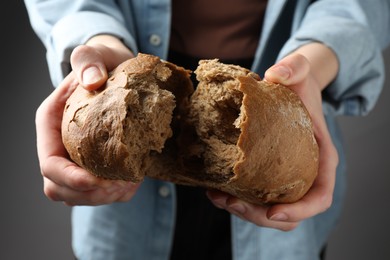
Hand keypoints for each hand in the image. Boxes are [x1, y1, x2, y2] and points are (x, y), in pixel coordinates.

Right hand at [36, 35, 138, 205]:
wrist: (116, 73)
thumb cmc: (104, 64)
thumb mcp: (96, 55)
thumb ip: (89, 60)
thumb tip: (91, 80)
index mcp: (51, 124)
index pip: (50, 164)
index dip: (70, 179)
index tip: (98, 181)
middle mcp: (58, 146)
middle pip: (59, 188)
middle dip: (88, 194)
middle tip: (119, 185)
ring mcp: (75, 159)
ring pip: (78, 196)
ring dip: (103, 197)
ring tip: (129, 184)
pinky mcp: (93, 165)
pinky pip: (98, 193)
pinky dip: (115, 194)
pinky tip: (133, 181)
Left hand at [207, 46, 338, 230]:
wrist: (289, 89)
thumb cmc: (298, 86)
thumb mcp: (299, 72)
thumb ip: (294, 68)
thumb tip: (276, 74)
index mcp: (320, 160)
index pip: (319, 197)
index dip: (299, 211)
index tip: (273, 212)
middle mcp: (305, 175)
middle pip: (290, 214)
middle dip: (259, 215)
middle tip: (231, 202)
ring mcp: (284, 179)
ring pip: (267, 210)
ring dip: (241, 210)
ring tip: (216, 196)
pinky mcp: (266, 176)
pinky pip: (253, 196)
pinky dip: (234, 198)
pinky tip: (212, 188)